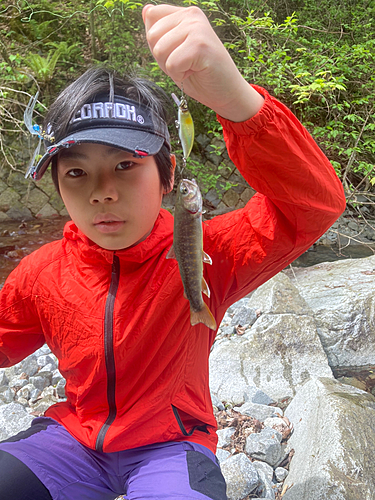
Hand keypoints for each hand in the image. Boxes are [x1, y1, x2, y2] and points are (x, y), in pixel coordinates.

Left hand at [143, 4, 263, 121]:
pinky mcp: (200, 45)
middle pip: (152, 35)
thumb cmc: (200, 74)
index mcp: (185, 14)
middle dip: (163, 57)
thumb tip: (146, 9)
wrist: (227, 92)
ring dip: (171, 67)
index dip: (157, 42)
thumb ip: (160, 32)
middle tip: (185, 63)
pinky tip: (195, 72)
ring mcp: (197, 28)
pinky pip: (172, 64)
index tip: (178, 52)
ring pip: (159, 50)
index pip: (152, 16)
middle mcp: (192, 15)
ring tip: (190, 67)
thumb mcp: (173, 51)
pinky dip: (179, 75)